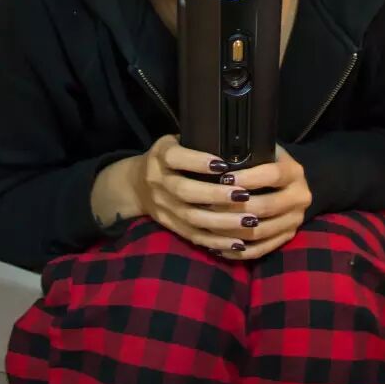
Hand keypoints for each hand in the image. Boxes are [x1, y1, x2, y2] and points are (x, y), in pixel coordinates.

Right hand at [132, 134, 270, 253]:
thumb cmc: (168, 159)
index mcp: (160, 156)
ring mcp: (162, 207)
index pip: (176, 158)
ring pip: (192, 218)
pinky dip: (216, 241)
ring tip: (249, 220)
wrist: (135, 185)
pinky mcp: (169, 225)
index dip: (198, 162)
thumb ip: (196, 142)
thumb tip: (235, 141)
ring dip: (222, 221)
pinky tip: (238, 242)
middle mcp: (158, 181)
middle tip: (244, 195)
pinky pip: (194, 236)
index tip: (223, 164)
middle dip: (216, 195)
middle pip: (185, 191)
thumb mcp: (174, 142)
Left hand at [212, 145, 311, 259]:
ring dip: (232, 231)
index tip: (224, 178)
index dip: (248, 177)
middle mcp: (300, 197)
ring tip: (208, 226)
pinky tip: (218, 246)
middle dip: (235, 207)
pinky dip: (238, 251)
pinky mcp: (287, 238)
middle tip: (208, 204)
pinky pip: (261, 250)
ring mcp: (295, 221)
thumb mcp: (266, 151)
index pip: (273, 175)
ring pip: (260, 232)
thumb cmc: (269, 163)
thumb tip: (218, 160)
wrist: (292, 183)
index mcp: (294, 172)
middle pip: (266, 207)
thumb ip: (249, 154)